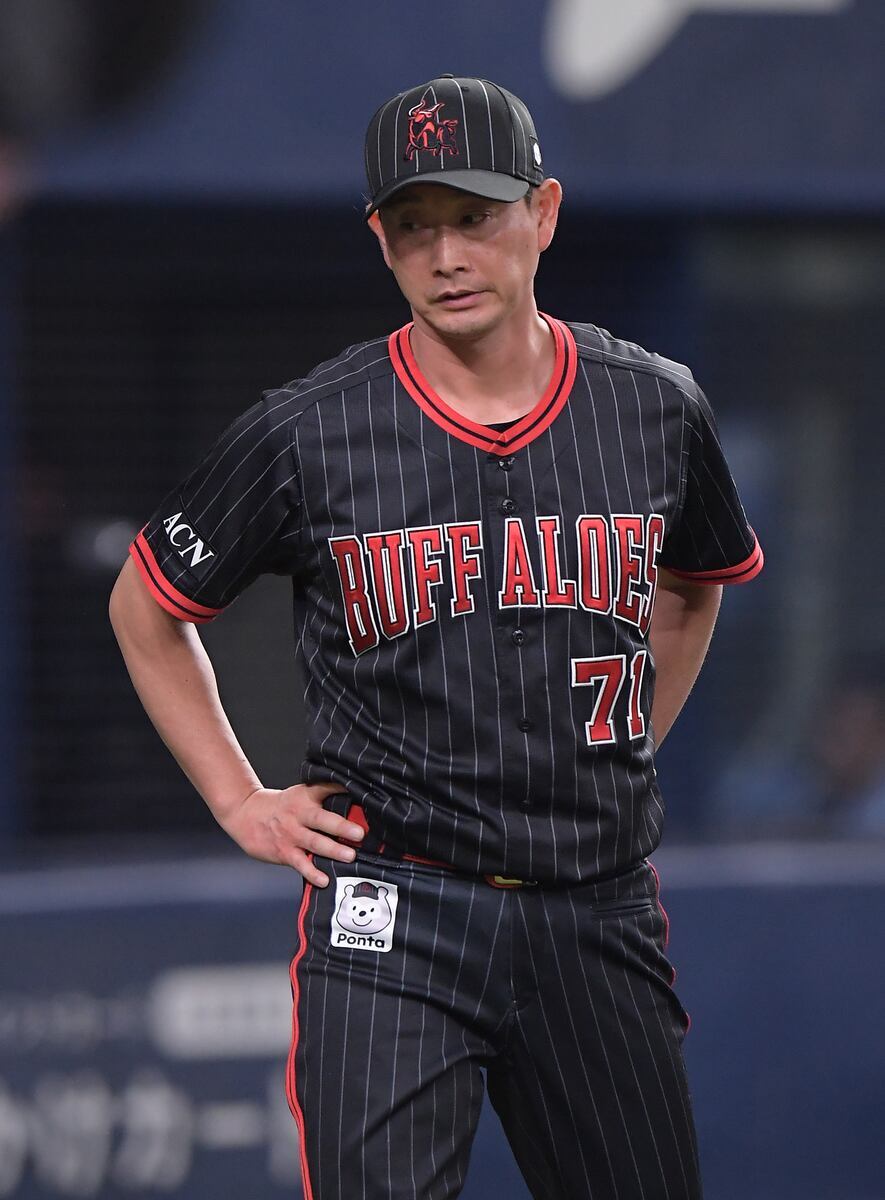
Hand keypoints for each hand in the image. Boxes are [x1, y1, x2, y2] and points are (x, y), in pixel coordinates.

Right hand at [220, 782, 363, 886]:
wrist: (245, 814)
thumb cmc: (280, 806)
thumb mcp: (301, 794)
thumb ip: (324, 797)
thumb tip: (355, 802)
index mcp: (305, 797)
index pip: (325, 789)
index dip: (342, 790)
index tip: (360, 794)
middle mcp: (299, 815)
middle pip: (322, 819)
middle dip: (342, 827)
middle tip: (360, 833)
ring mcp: (291, 834)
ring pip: (314, 842)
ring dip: (332, 850)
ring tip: (350, 856)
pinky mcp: (284, 852)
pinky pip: (300, 863)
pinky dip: (312, 872)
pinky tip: (324, 879)